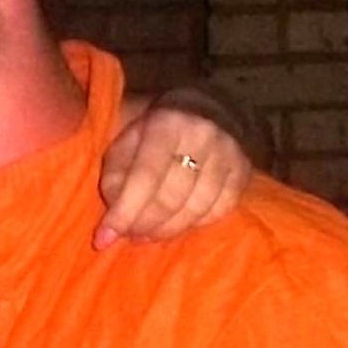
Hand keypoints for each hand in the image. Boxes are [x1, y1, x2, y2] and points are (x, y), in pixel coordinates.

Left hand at [94, 97, 252, 247]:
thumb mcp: (125, 141)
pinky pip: (220, 210)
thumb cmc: (155, 129)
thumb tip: (114, 223)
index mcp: (166, 124)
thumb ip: (115, 176)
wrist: (209, 109)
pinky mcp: (244, 170)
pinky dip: (195, 224)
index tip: (103, 239)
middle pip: (171, 197)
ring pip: (196, 208)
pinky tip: (178, 224)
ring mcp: (230, 152)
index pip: (144, 178)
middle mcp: (203, 135)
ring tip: (148, 234)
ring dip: (167, 230)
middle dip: (144, 225)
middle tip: (130, 236)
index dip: (124, 213)